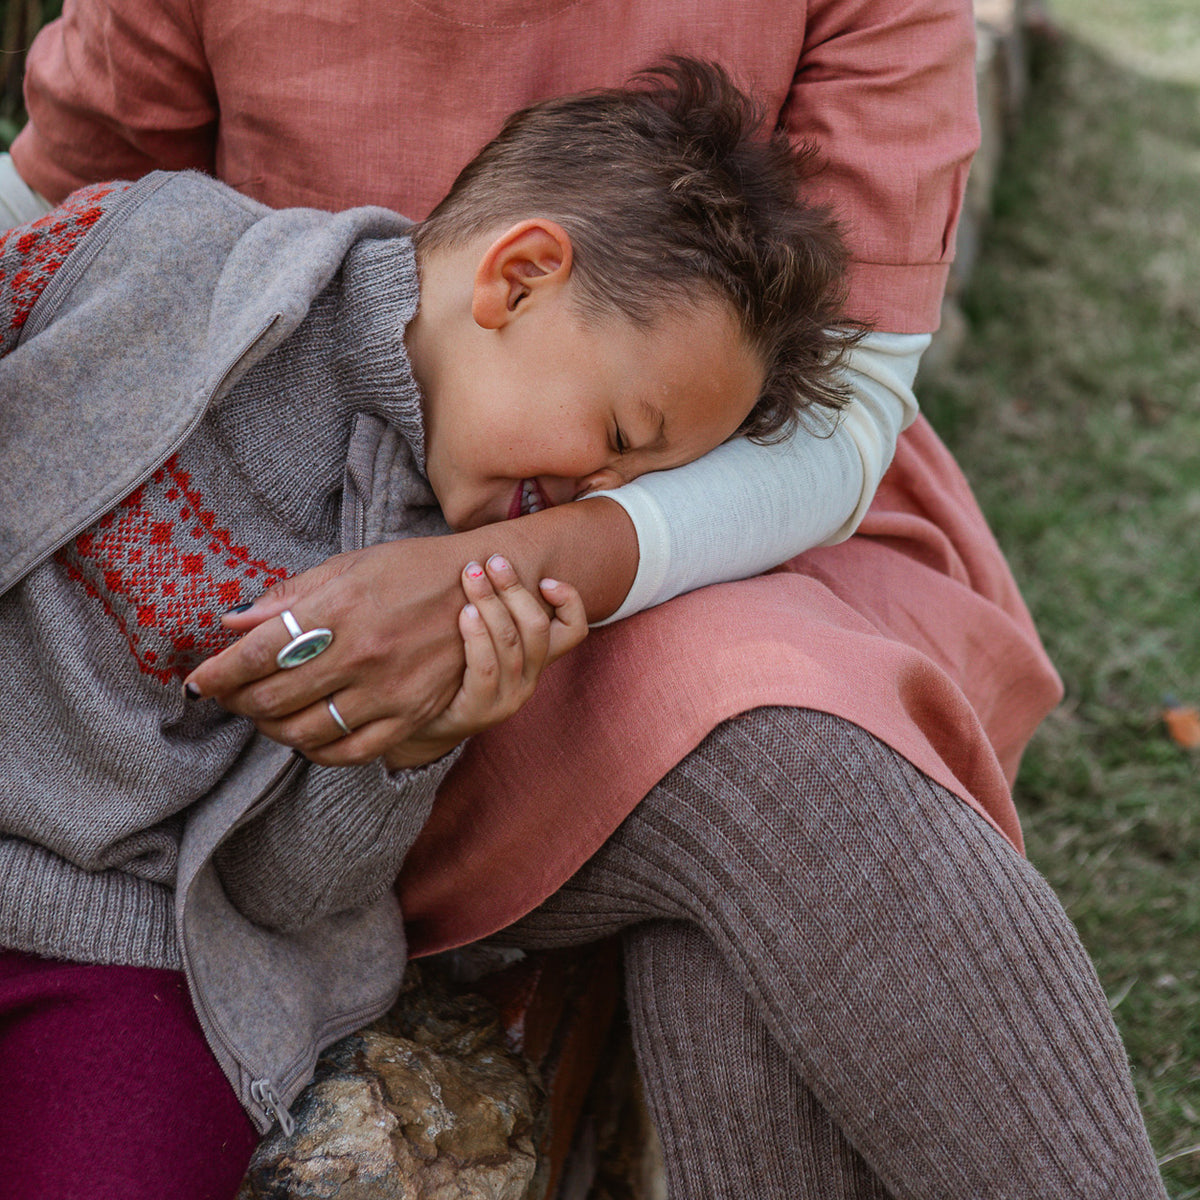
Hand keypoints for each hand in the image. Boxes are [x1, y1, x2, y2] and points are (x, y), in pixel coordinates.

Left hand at [182, 540, 469, 765]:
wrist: (485, 586)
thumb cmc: (411, 569)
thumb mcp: (348, 567)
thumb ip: (289, 597)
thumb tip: (233, 622)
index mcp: (340, 608)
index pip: (257, 653)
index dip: (217, 674)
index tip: (197, 683)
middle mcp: (362, 653)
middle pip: (273, 698)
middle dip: (238, 701)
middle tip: (231, 696)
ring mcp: (389, 690)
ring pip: (305, 731)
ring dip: (271, 728)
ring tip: (266, 714)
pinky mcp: (412, 715)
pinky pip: (350, 752)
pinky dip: (316, 751)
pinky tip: (306, 737)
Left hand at [385, 556, 587, 768]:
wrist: (426, 724)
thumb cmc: (453, 668)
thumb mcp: (481, 637)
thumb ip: (491, 606)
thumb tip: (483, 554)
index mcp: (537, 659)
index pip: (574, 631)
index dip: (569, 601)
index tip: (545, 579)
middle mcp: (530, 678)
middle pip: (538, 628)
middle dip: (515, 589)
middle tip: (492, 561)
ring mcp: (508, 697)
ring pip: (512, 643)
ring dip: (492, 604)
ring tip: (472, 576)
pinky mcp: (481, 711)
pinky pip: (486, 668)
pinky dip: (477, 637)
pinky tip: (464, 614)